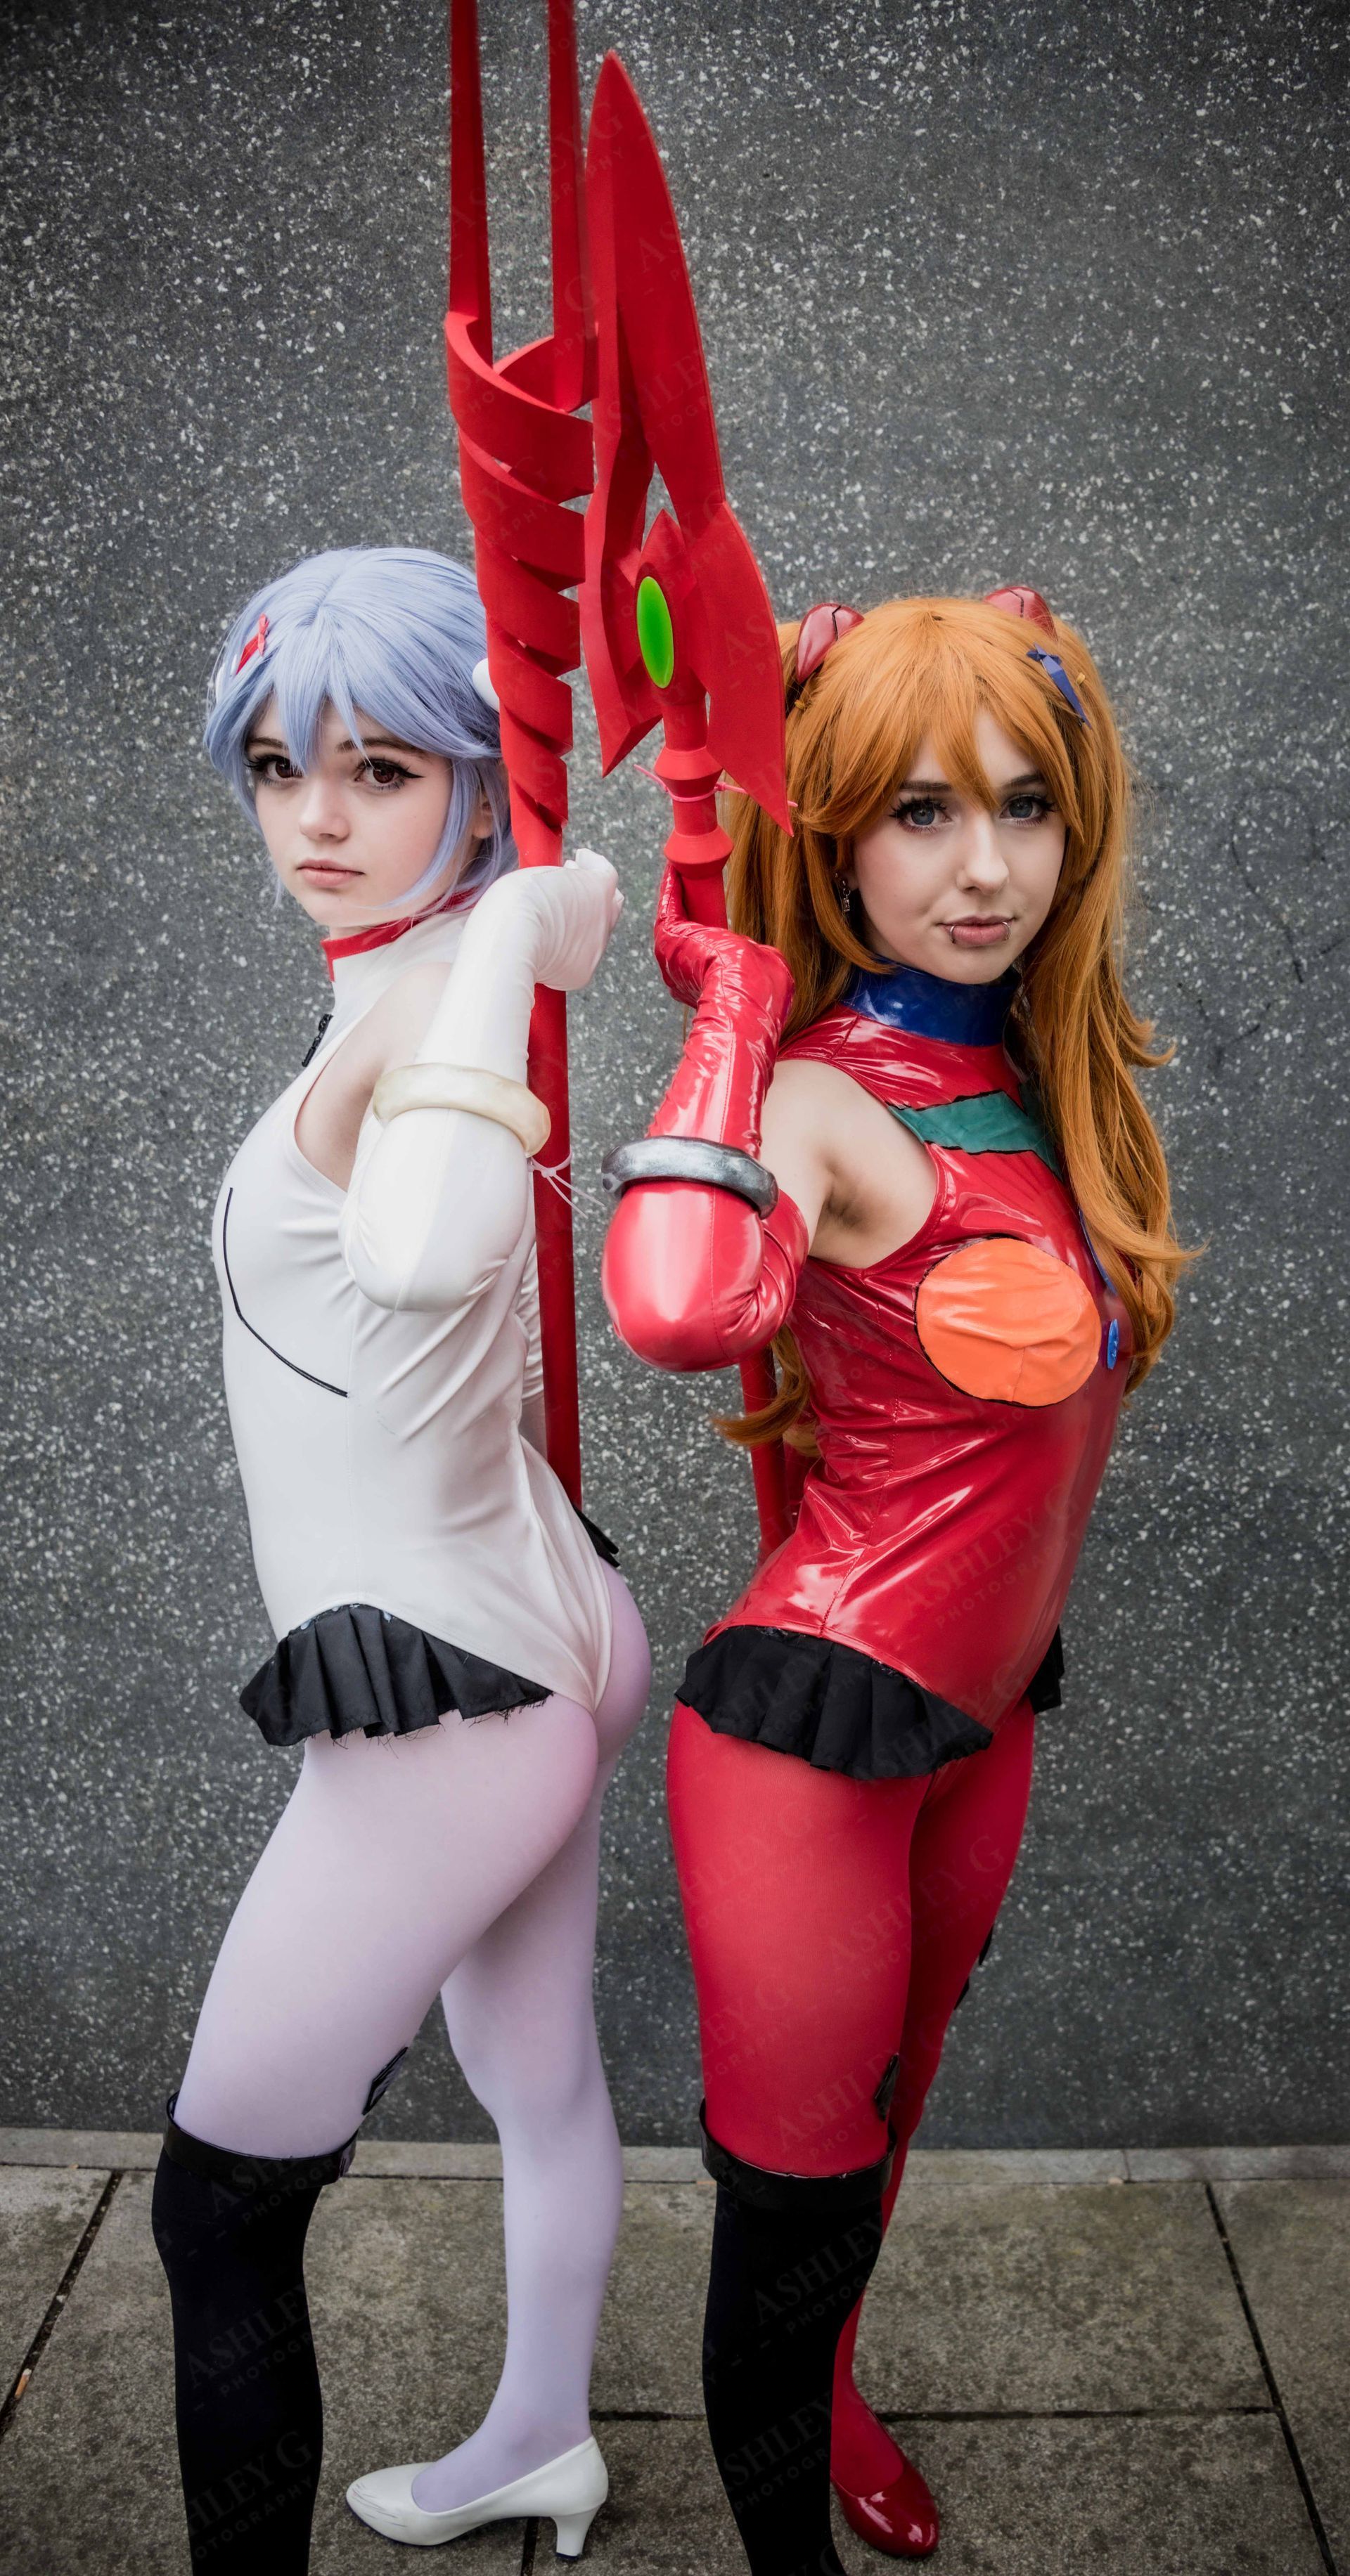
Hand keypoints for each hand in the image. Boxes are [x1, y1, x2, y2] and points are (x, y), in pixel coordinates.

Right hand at [487, 847, 623, 991]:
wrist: (510, 941)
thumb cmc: (517, 902)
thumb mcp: (540, 875)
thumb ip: (559, 881)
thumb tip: (559, 892)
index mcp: (598, 888)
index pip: (606, 874)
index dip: (591, 866)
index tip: (579, 861)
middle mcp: (604, 919)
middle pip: (610, 905)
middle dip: (594, 894)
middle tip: (574, 888)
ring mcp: (597, 948)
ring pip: (595, 934)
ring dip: (580, 923)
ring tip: (553, 919)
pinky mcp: (582, 973)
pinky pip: (578, 959)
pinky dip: (567, 951)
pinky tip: (546, 947)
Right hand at [653, 863, 794, 1019]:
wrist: (744, 994)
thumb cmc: (758, 990)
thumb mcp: (764, 970)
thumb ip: (759, 959)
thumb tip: (763, 952)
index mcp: (700, 985)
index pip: (699, 952)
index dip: (704, 927)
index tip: (709, 906)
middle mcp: (679, 974)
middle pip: (683, 933)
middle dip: (687, 907)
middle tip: (695, 880)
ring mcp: (670, 957)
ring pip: (673, 919)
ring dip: (676, 893)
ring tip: (683, 867)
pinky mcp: (668, 939)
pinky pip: (668, 907)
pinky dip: (671, 886)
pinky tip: (675, 867)